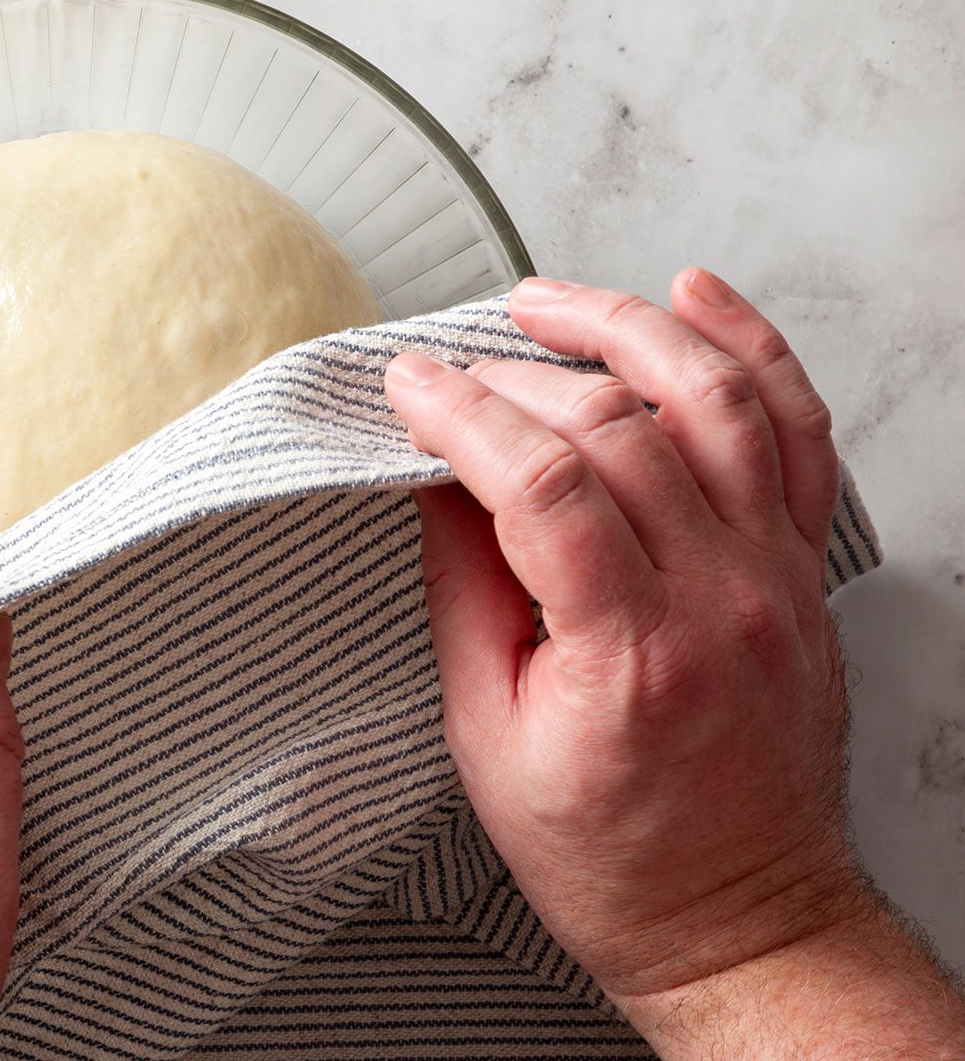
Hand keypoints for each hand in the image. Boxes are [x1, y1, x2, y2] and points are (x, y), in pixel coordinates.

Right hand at [386, 271, 964, 1055]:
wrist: (738, 914)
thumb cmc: (607, 852)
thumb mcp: (486, 736)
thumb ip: (466, 592)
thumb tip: (439, 478)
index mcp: (631, 654)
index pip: (545, 484)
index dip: (464, 415)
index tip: (407, 386)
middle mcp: (721, 598)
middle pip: (622, 426)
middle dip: (516, 376)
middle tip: (450, 371)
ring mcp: (777, 575)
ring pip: (717, 397)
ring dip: (627, 326)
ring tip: (546, 301)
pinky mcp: (802, 566)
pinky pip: (798, 428)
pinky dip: (750, 346)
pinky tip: (695, 295)